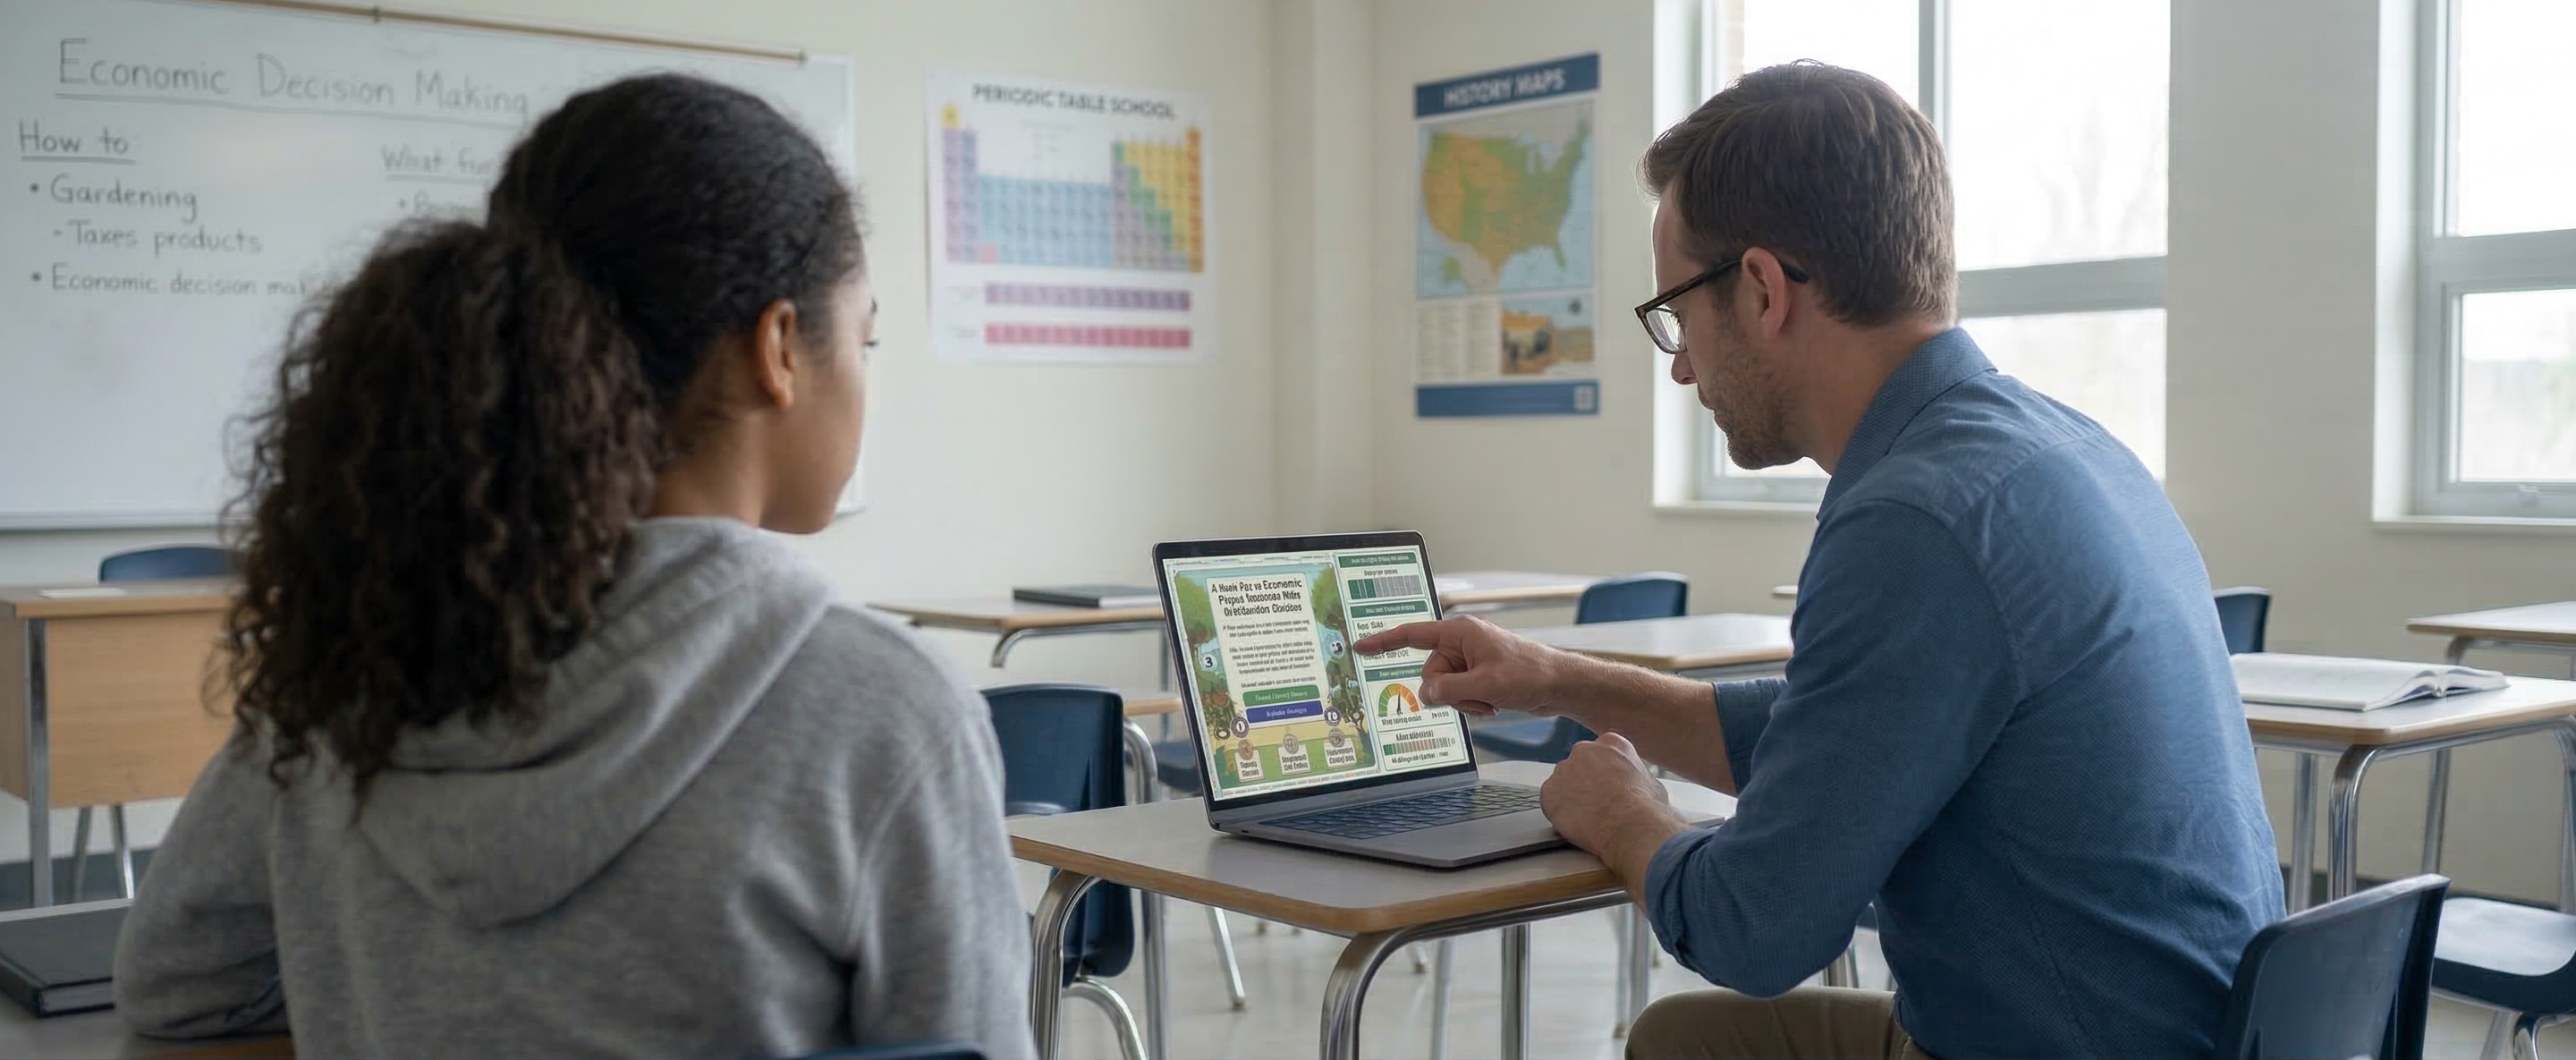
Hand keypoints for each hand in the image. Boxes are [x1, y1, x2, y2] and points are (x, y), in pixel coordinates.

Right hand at [1352, 615, 1576, 715]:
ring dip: (1463, 701)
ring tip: (1490, 700)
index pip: (1412, 635)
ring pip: (1444, 688)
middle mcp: (1461, 643)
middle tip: (1478, 696)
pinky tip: (1493, 704)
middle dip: (1449, 692)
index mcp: (1459, 632)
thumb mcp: (1485, 685)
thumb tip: (1424, 695)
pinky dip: (1472, 703)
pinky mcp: (1478, 675)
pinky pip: (1459, 693)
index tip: (1360, 647)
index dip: (1383, 641)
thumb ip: (1448, 690)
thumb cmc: (1529, 674)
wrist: (1559, 684)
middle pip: (1430, 673)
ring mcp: (1470, 660)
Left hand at [1540, 733, 1683, 863]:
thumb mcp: (1651, 782)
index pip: (1601, 754)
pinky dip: (1558, 812)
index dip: (1604, 772)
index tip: (1607, 786)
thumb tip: (1636, 783)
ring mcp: (1564, 769)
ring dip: (1571, 796)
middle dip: (1585, 782)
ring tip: (1587, 817)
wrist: (1630, 825)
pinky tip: (1575, 822)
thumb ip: (1634, 775)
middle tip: (1596, 803)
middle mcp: (1584, 750)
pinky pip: (1550, 800)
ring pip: (1563, 783)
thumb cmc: (1645, 807)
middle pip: (1579, 765)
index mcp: (1611, 743)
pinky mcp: (1549, 791)